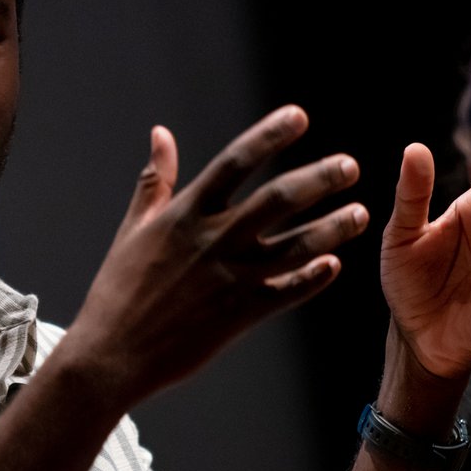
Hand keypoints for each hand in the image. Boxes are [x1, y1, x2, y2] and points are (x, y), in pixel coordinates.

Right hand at [56, 105, 366, 410]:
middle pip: (277, 200)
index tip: (298, 116)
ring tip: (360, 214)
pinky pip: (287, 293)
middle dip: (318, 179)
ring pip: (293, 247)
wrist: (110, 354)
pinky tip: (334, 265)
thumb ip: (156, 180)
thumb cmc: (118, 289)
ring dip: (331, 229)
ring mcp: (228, 278)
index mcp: (184, 214)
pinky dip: (313, 278)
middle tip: (350, 166)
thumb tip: (161, 133)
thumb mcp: (133, 228)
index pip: (234, 162)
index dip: (268, 136)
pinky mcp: (238, 314)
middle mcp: (211, 241)